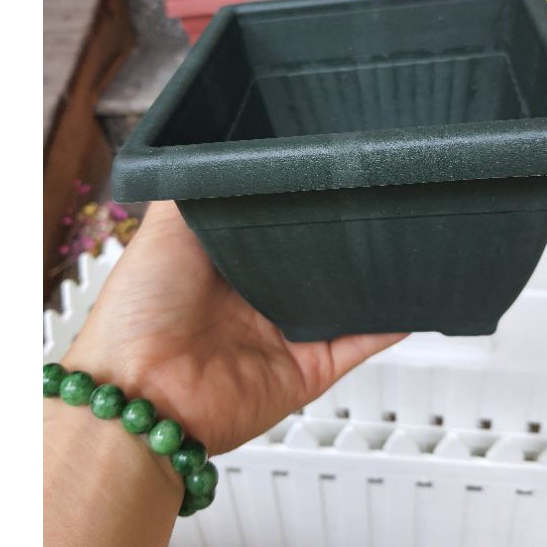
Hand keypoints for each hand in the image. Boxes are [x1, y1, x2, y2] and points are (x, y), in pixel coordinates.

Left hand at [63, 201, 405, 453]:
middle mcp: (257, 298)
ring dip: (370, 276)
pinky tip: (409, 296)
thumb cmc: (137, 313)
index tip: (327, 171)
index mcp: (226, 264)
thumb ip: (196, 188)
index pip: (276, 225)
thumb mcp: (162, 228)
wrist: (143, 395)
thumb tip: (217, 151)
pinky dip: (389, 323)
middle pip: (313, 262)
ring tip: (399, 237)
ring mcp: (286, 334)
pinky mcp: (309, 368)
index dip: (299, 202)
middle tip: (371, 196)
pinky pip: (360, 343)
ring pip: (344, 300)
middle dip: (339, 235)